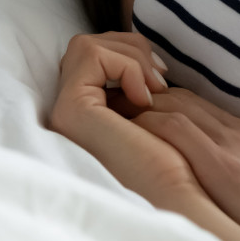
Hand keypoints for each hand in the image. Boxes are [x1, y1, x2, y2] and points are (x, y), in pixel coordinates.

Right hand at [46, 31, 198, 204]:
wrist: (175, 193)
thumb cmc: (171, 161)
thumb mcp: (149, 113)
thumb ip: (134, 87)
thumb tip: (141, 55)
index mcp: (82, 116)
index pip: (94, 60)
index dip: (130, 56)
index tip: (161, 78)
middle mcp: (66, 115)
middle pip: (86, 48)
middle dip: (129, 50)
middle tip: (160, 79)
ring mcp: (64, 113)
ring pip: (87, 47)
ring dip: (131, 57)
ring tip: (155, 89)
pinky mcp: (71, 109)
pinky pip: (93, 56)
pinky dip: (126, 66)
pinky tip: (145, 98)